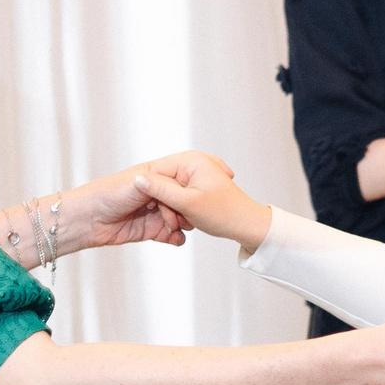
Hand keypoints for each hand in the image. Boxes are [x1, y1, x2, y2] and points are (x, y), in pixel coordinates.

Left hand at [58, 152, 231, 251]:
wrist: (86, 219)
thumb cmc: (106, 194)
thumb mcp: (137, 184)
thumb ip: (160, 184)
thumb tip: (181, 189)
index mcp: (153, 177)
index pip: (178, 182)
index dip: (186, 191)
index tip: (192, 199)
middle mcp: (154, 194)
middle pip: (180, 202)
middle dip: (186, 210)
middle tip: (188, 218)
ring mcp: (153, 213)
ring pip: (177, 219)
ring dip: (182, 225)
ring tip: (182, 229)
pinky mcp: (149, 230)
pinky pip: (169, 235)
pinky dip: (175, 238)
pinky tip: (177, 240)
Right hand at [134, 154, 272, 253]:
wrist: (247, 224)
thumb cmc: (223, 214)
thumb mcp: (187, 203)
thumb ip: (161, 190)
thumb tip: (137, 178)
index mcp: (191, 160)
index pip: (155, 172)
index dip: (151, 194)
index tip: (153, 210)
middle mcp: (193, 162)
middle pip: (162, 182)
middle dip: (166, 204)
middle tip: (178, 220)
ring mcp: (195, 173)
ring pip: (169, 192)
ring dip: (173, 210)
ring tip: (187, 221)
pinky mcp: (197, 185)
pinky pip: (179, 197)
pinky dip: (181, 210)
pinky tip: (191, 218)